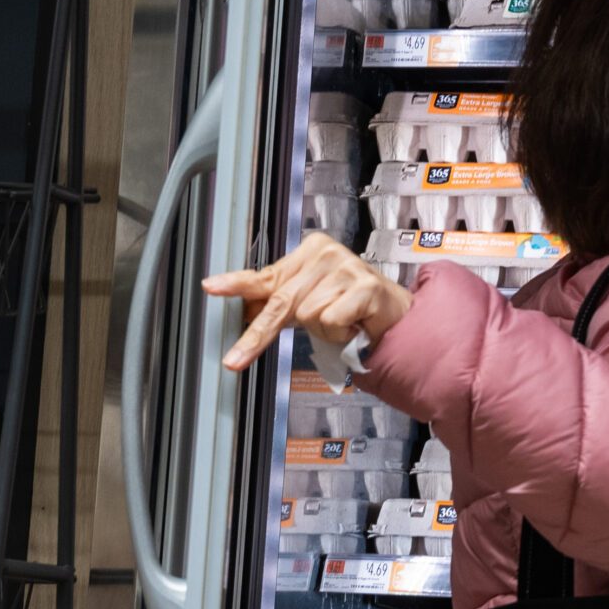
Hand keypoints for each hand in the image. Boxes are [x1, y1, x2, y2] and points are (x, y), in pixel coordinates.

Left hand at [204, 233, 413, 372]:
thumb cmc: (353, 308)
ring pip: (307, 315)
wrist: (398, 317)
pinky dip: (340, 333)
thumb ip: (280, 299)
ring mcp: (347, 267)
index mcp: (310, 250)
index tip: (210, 288)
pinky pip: (330, 321)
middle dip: (258, 334)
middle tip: (236, 359)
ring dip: (323, 330)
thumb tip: (244, 310)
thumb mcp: (311, 299)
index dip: (237, 285)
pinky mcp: (364, 286)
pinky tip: (355, 324)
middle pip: (281, 300)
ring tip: (343, 323)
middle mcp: (326, 253)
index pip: (266, 274)